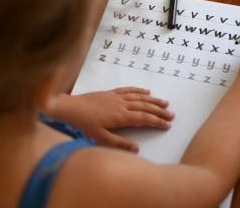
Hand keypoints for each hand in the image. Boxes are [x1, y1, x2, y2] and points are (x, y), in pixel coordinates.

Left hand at [45, 88, 173, 151]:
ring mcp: (116, 97)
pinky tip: (146, 91)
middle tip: (171, 114)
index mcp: (120, 117)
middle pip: (145, 107)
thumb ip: (119, 144)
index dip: (157, 121)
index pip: (144, 119)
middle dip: (159, 111)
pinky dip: (138, 90)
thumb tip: (137, 149)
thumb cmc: (82, 126)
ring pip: (139, 97)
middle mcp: (121, 105)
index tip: (168, 125)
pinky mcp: (109, 93)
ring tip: (164, 102)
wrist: (68, 109)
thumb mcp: (100, 138)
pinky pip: (128, 90)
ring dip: (153, 100)